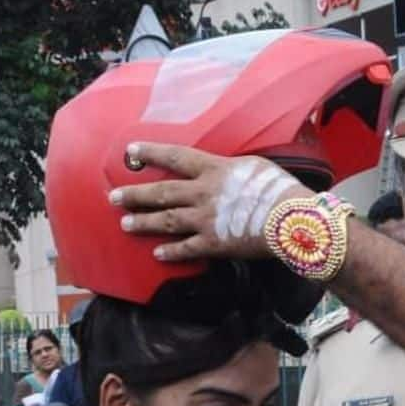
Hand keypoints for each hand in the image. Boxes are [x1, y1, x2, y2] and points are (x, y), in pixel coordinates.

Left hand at [111, 142, 312, 262]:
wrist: (290, 220)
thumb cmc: (279, 189)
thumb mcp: (255, 166)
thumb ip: (232, 167)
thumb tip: (224, 168)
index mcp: (213, 170)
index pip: (175, 157)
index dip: (151, 153)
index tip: (130, 151)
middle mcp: (202, 193)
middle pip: (161, 192)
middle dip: (135, 194)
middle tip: (114, 197)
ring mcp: (205, 220)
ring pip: (166, 220)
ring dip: (143, 222)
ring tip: (125, 224)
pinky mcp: (213, 244)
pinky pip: (186, 248)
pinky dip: (171, 251)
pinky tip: (157, 254)